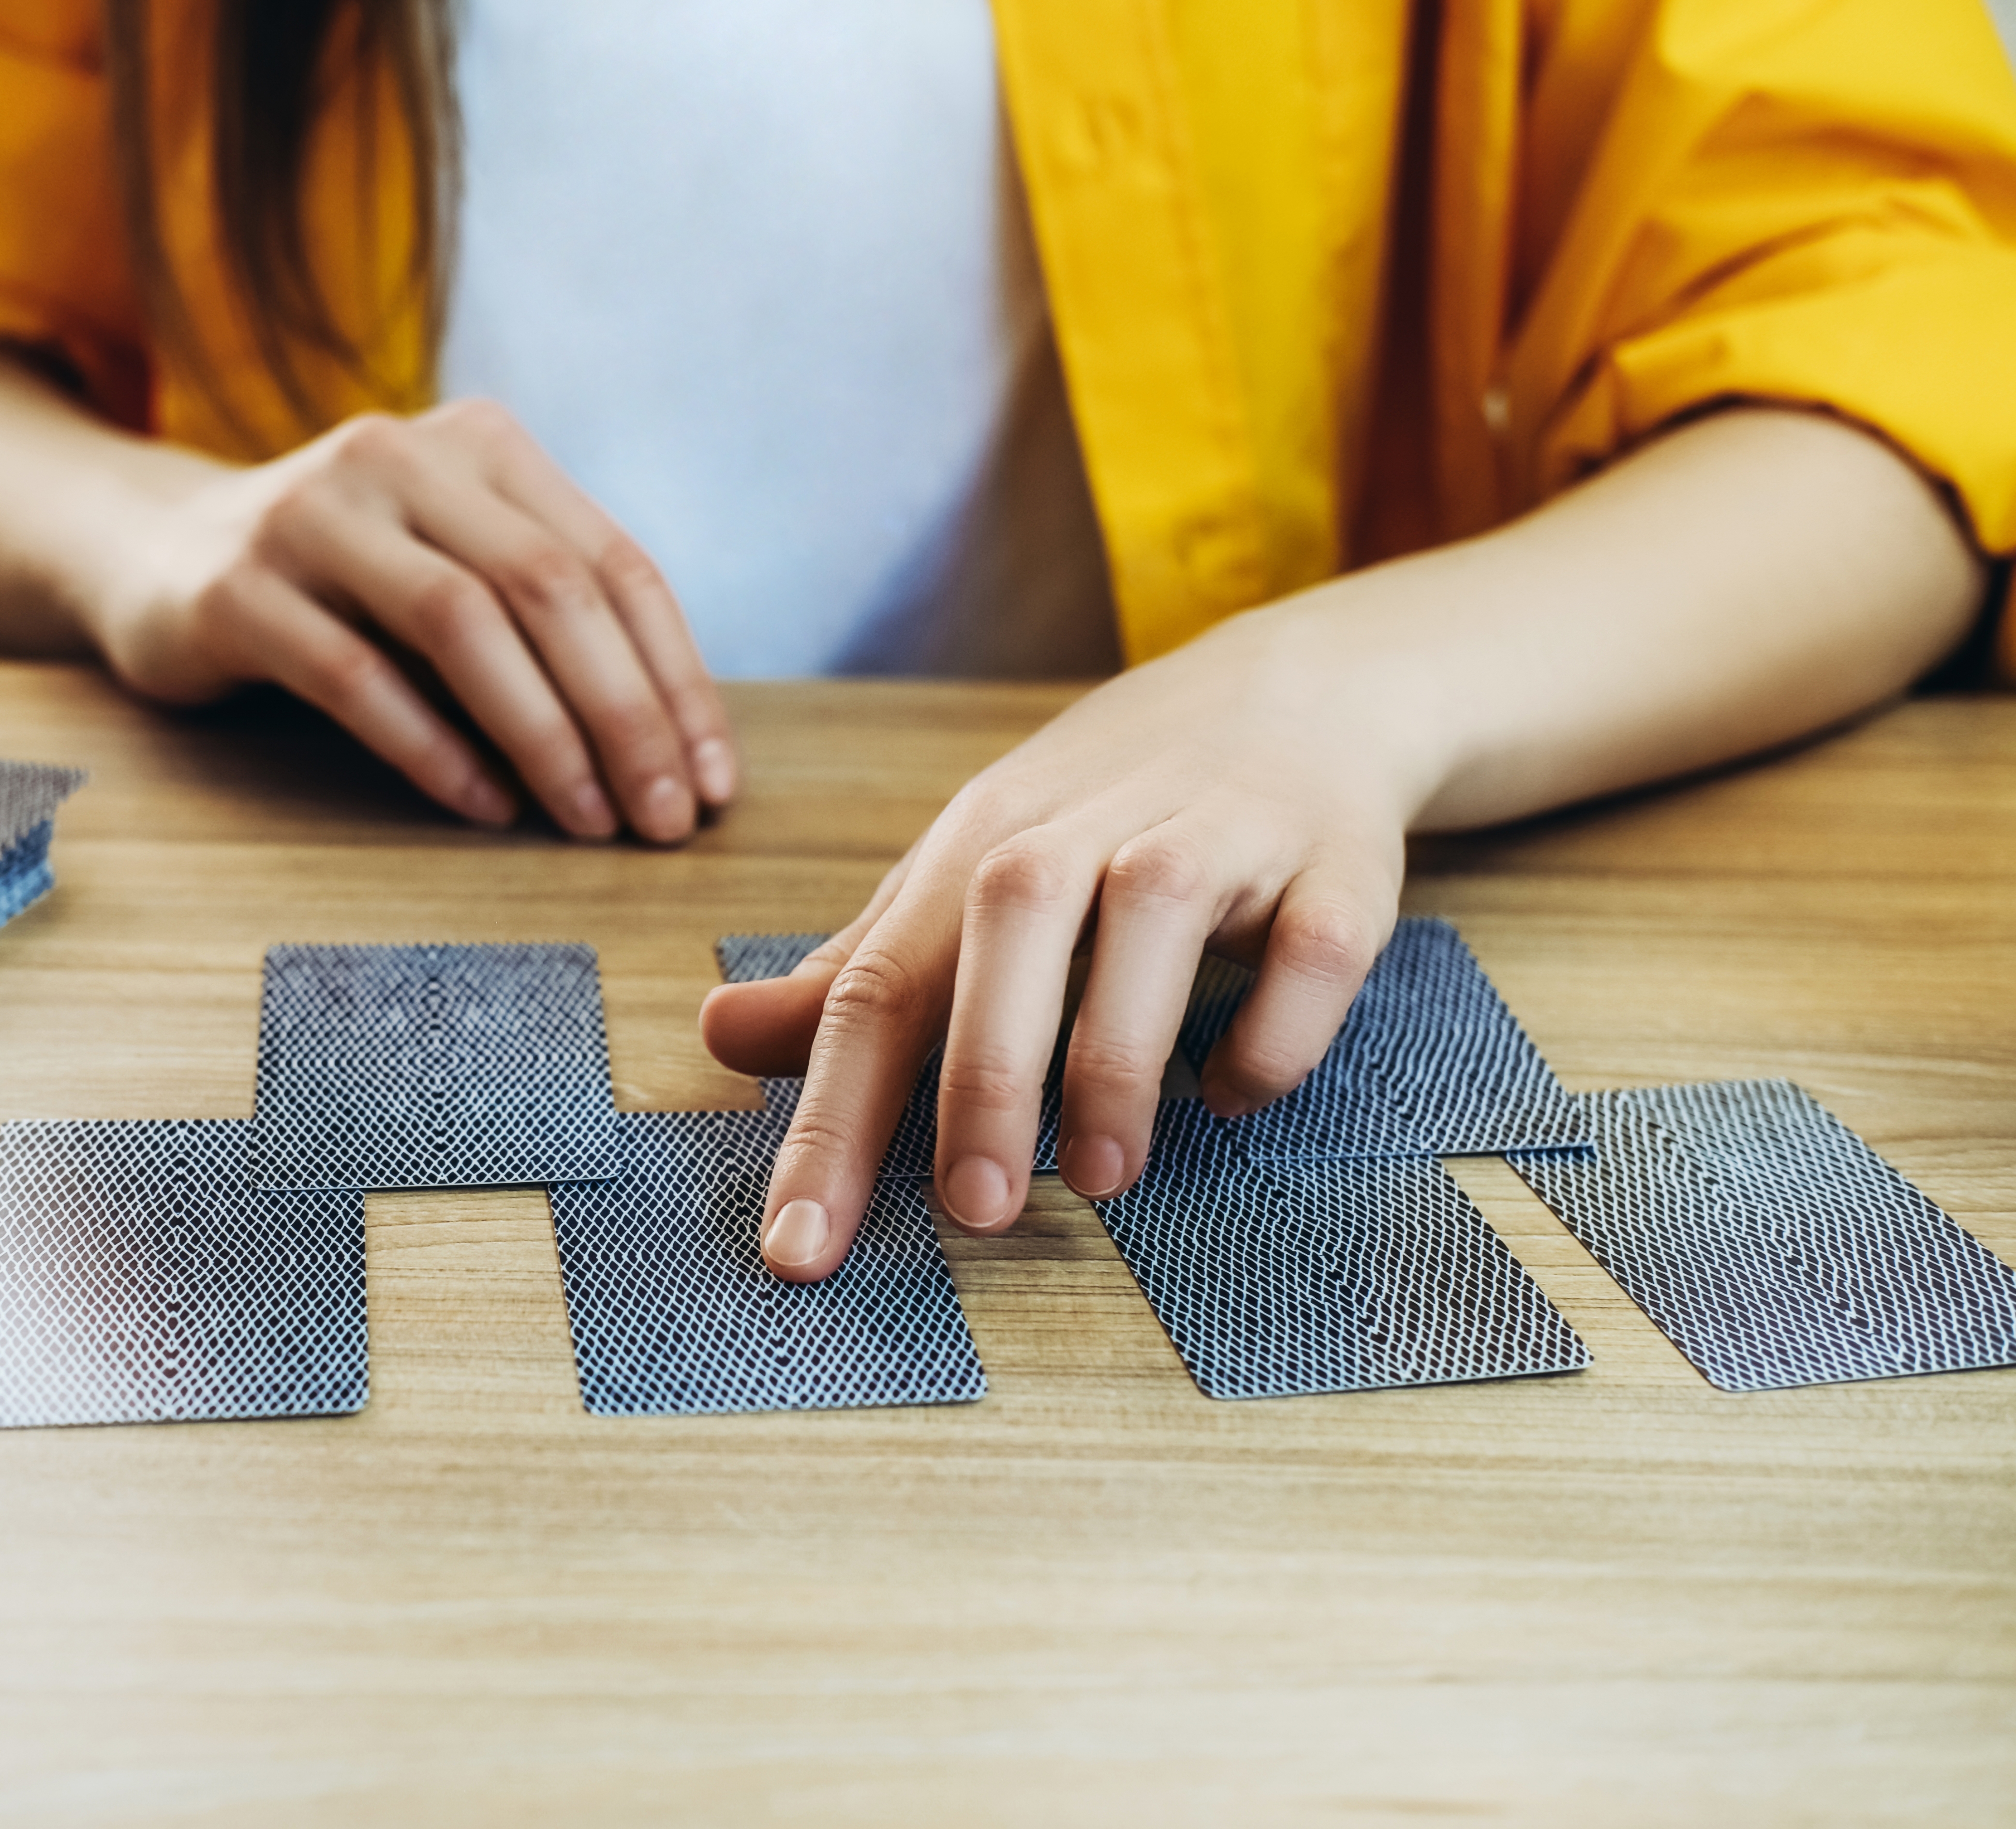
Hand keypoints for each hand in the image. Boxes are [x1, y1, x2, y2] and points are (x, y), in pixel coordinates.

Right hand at [85, 397, 735, 842]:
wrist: (157, 554)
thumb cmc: (346, 584)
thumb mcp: (455, 565)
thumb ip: (546, 616)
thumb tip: (671, 747)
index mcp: (482, 444)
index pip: (613, 564)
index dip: (676, 678)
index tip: (712, 783)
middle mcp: (402, 456)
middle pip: (549, 588)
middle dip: (624, 716)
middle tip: (662, 821)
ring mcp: (313, 515)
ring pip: (460, 624)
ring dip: (541, 735)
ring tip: (585, 821)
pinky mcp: (238, 589)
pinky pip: (355, 675)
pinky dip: (431, 747)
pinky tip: (484, 807)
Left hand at [698, 603, 1434, 1280]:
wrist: (1294, 696)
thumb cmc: (1099, 817)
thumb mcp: (963, 877)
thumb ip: (858, 972)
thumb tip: (718, 1037)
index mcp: (981, 843)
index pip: (878, 982)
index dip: (828, 1117)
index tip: (797, 1247)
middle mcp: (1089, 823)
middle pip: (1011, 923)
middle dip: (985, 1071)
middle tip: (974, 1211)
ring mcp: (1218, 834)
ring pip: (1154, 918)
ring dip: (1121, 1052)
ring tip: (1100, 1177)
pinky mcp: (1336, 866)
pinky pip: (1309, 948)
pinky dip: (1273, 1032)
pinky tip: (1229, 1096)